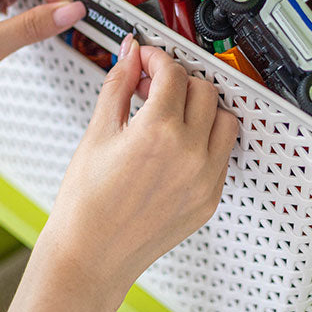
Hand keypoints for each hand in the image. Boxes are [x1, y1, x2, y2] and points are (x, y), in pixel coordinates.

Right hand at [38, 35, 238, 293]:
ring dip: (203, 108)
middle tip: (154, 86)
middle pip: (204, 90)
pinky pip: (223, 155)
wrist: (90, 255)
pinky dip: (207, 140)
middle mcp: (190, 154)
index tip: (147, 60)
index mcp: (159, 132)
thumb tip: (130, 56)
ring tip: (173, 113)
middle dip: (180, 80)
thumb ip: (119, 86)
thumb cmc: (86, 205)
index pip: (174, 73)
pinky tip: (179, 143)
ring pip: (225, 120)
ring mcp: (205, 179)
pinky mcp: (210, 199)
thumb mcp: (97, 133)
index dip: (157, 58)